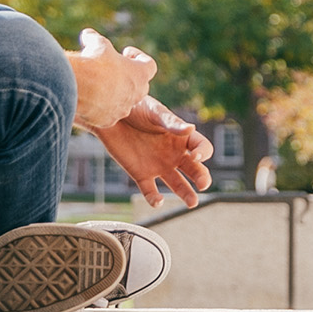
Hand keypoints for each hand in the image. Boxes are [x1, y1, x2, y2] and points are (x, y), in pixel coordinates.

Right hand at [67, 29, 156, 131]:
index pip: (150, 65)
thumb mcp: (96, 44)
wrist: (79, 87)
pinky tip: (88, 100)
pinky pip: (108, 115)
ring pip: (124, 102)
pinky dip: (101, 108)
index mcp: (140, 74)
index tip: (125, 53)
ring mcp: (123, 109)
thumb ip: (95, 40)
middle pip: (140, 86)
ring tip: (97, 86)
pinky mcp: (109, 120)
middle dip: (128, 78)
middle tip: (114, 71)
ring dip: (114, 94)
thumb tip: (88, 35)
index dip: (139, 58)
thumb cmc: (94, 62)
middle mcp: (136, 93)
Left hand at [96, 96, 214, 209]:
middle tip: (203, 185)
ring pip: (177, 184)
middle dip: (202, 177)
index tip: (196, 156)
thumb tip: (191, 128)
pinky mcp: (141, 174)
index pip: (202, 147)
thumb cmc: (135, 107)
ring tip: (192, 203)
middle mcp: (174, 153)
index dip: (203, 152)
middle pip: (194, 169)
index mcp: (181, 137)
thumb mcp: (154, 112)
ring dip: (186, 193)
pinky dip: (154, 198)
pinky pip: (150, 190)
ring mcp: (158, 165)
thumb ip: (171, 122)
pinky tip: (157, 201)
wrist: (109, 116)